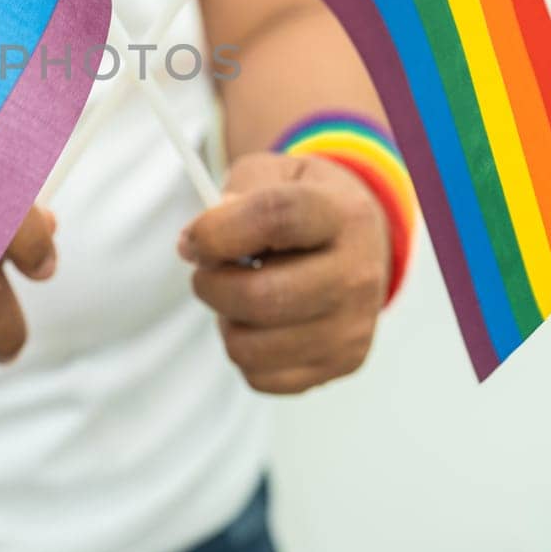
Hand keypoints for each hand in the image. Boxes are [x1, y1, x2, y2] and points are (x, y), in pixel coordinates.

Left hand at [180, 151, 390, 393]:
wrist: (358, 239)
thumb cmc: (303, 206)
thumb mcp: (274, 174)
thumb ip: (236, 193)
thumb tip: (200, 242)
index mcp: (341, 214)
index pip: (276, 218)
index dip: (218, 230)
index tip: (191, 240)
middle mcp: (357, 273)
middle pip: (262, 296)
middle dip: (211, 285)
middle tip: (207, 271)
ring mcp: (353, 326)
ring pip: (251, 347)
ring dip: (226, 321)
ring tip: (240, 295)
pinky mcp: (343, 364)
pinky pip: (261, 377)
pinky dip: (246, 353)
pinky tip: (261, 323)